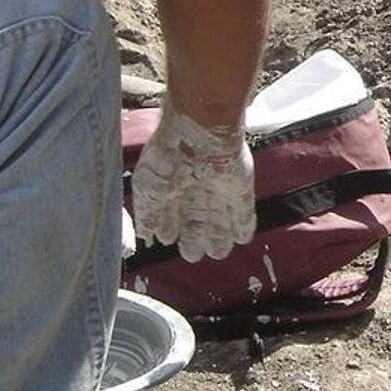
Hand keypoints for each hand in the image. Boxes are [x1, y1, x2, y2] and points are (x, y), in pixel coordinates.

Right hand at [131, 105, 256, 262]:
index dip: (170, 228)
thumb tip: (146, 237)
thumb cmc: (168, 156)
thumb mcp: (147, 185)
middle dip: (195, 238)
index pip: (172, 213)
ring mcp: (219, 188)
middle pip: (197, 219)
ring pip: (219, 217)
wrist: (200, 135)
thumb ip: (148, 212)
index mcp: (172, 185)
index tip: (168, 240)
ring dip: (219, 236)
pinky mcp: (240, 188)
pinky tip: (243, 238)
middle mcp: (196, 188)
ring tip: (218, 253)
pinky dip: (243, 225)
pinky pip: (243, 210)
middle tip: (193, 256)